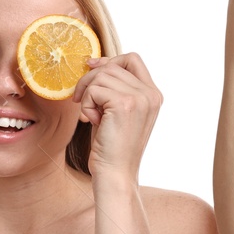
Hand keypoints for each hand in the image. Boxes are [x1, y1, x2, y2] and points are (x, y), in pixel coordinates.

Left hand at [71, 53, 161, 180]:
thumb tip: (94, 62)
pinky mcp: (124, 104)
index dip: (109, 60)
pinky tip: (91, 121)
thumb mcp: (116, 112)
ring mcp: (140, 98)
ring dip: (87, 94)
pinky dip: (85, 104)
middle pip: (112, 66)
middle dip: (90, 79)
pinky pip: (94, 90)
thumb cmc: (112, 146)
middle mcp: (150, 94)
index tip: (90, 67)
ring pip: (101, 76)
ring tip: (90, 115)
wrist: (116, 173)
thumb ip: (114, 88)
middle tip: (80, 100)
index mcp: (153, 95)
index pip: (132, 59)